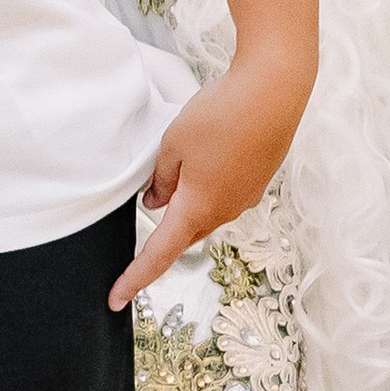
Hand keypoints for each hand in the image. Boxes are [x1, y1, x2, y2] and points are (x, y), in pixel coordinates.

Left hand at [112, 54, 308, 314]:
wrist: (274, 91)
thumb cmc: (222, 115)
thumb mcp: (172, 145)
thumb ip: (160, 179)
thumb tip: (156, 201)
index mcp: (198, 208)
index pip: (159, 254)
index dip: (135, 278)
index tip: (115, 299)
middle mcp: (226, 210)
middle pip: (185, 235)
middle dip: (162, 239)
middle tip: (140, 236)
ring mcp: (246, 196)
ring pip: (207, 212)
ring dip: (186, 205)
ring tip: (173, 172)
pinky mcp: (258, 179)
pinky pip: (225, 195)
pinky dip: (207, 189)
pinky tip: (203, 161)